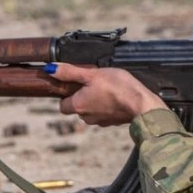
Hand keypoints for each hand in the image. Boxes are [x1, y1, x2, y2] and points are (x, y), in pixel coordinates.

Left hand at [46, 63, 166, 126]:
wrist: (142, 105)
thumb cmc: (118, 87)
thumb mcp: (92, 74)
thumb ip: (70, 72)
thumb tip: (50, 69)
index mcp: (77, 106)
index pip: (62, 105)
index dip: (67, 94)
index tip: (76, 84)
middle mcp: (86, 117)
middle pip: (77, 107)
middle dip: (83, 96)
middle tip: (94, 83)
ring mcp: (100, 121)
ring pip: (91, 111)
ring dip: (96, 101)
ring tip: (108, 88)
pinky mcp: (113, 122)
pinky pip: (105, 113)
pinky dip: (108, 106)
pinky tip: (117, 96)